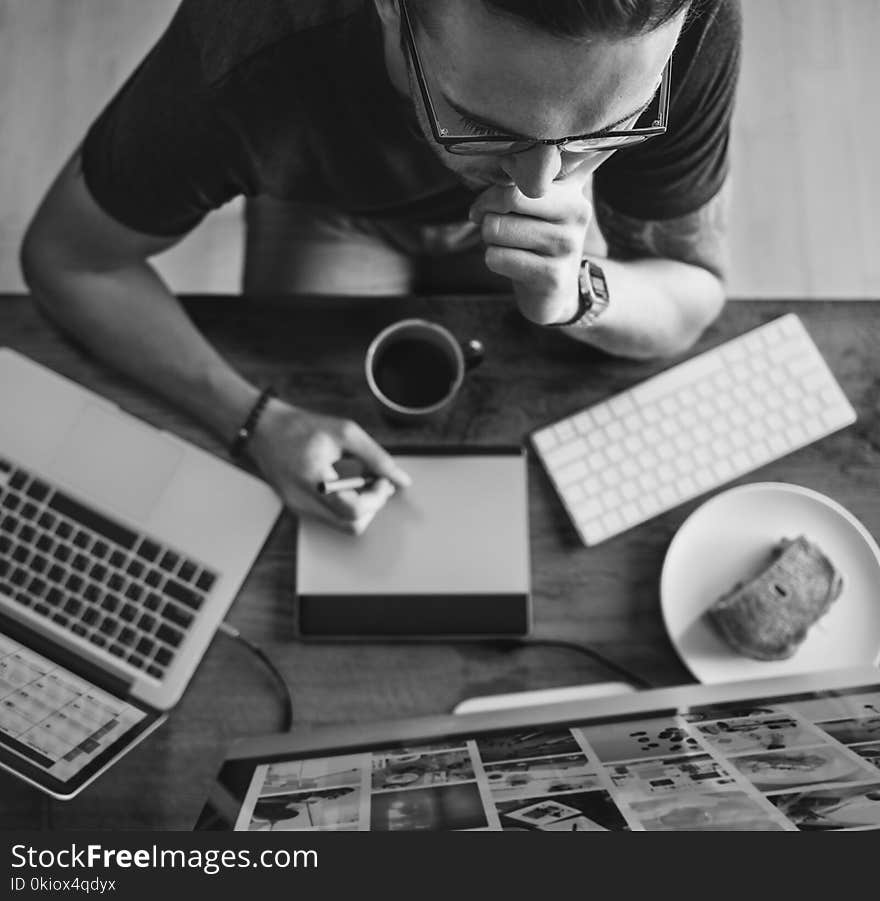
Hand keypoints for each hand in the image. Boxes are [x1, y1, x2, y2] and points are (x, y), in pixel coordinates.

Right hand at [246, 398, 410, 534]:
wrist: (263, 429)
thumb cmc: (301, 427)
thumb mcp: (345, 432)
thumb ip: (376, 457)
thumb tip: (401, 480)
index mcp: (313, 480)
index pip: (354, 510)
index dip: (377, 498)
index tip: (383, 480)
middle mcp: (303, 501)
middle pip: (351, 526)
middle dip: (371, 506)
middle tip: (375, 482)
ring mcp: (299, 508)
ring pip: (343, 525)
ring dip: (360, 506)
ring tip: (359, 479)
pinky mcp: (298, 508)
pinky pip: (330, 517)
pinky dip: (345, 503)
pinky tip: (343, 482)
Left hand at [469, 168, 593, 325]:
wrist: (554, 291)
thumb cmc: (535, 239)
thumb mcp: (537, 203)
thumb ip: (524, 178)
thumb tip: (501, 159)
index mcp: (573, 187)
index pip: (529, 169)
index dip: (499, 184)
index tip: (495, 201)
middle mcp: (577, 211)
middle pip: (509, 196)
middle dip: (488, 212)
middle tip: (491, 222)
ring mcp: (568, 245)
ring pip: (496, 228)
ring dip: (490, 240)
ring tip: (507, 245)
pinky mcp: (553, 276)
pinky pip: (497, 258)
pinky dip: (494, 260)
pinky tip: (512, 264)